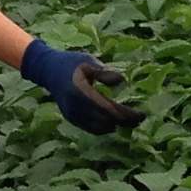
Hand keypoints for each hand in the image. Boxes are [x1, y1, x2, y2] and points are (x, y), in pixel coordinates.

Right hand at [19, 38, 142, 131]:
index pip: (110, 109)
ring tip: (130, 121)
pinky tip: (114, 122)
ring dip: (116, 126)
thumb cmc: (72, 63)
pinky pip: (91, 128)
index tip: (142, 114)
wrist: (49, 70)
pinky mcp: (71, 118)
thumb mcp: (88, 61)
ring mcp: (72, 114)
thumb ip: (104, 72)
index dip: (127, 115)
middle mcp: (76, 107)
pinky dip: (104, 127)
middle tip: (140, 118)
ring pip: (99, 128)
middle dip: (125, 122)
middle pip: (107, 121)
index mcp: (81, 92)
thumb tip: (121, 81)